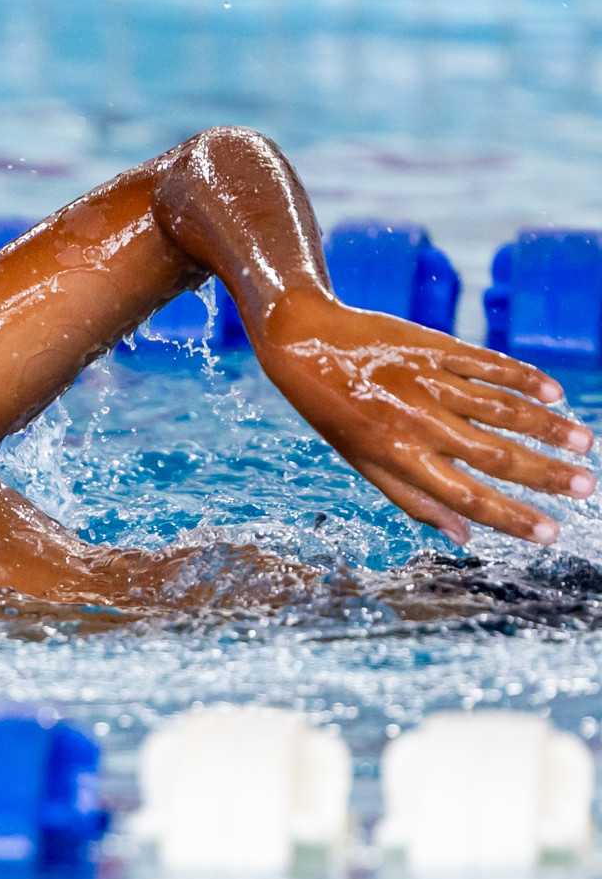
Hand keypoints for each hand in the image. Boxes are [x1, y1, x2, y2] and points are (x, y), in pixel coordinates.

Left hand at [253, 292, 594, 544]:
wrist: (305, 343)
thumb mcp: (362, 462)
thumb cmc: (337, 413)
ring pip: (500, 408)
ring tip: (584, 442)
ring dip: (547, 426)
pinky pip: (489, 364)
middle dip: (545, 474)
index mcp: (398, 457)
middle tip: (587, 487)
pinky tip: (553, 394)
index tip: (552, 532)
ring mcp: (429, 381)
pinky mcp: (436, 347)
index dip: (511, 517)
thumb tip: (464, 535)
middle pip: (494, 455)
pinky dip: (524, 378)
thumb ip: (413, 498)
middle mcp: (417, 421)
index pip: (466, 496)